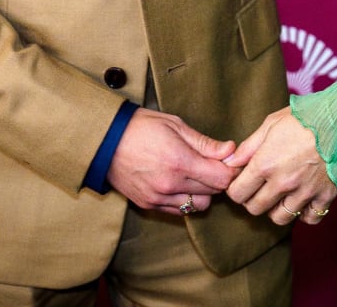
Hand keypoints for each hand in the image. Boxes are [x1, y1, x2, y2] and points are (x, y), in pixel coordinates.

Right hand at [107, 108, 235, 214]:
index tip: (231, 161)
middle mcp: (170, 185)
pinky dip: (186, 200)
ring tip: (196, 174)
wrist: (106, 141)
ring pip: (197, 206)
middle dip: (218, 179)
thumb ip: (204, 142)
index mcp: (179, 161)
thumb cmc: (142, 126)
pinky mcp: (148, 205)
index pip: (221, 179)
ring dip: (203, 193)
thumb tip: (230, 151)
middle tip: (214, 164)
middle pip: (212, 193)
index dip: (231, 170)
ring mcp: (158, 198)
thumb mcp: (175, 125)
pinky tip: (181, 184)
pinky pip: (179, 211)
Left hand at [225, 106, 336, 225]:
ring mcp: (304, 192)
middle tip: (259, 187)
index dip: (236, 188)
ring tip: (280, 194)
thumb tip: (229, 163)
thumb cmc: (305, 117)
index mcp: (265, 163)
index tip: (242, 181)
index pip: (238, 193)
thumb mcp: (271, 123)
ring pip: (280, 218)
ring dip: (276, 209)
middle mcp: (282, 183)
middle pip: (255, 209)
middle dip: (253, 200)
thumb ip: (248, 146)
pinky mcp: (324, 196)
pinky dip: (303, 213)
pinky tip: (301, 199)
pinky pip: (308, 218)